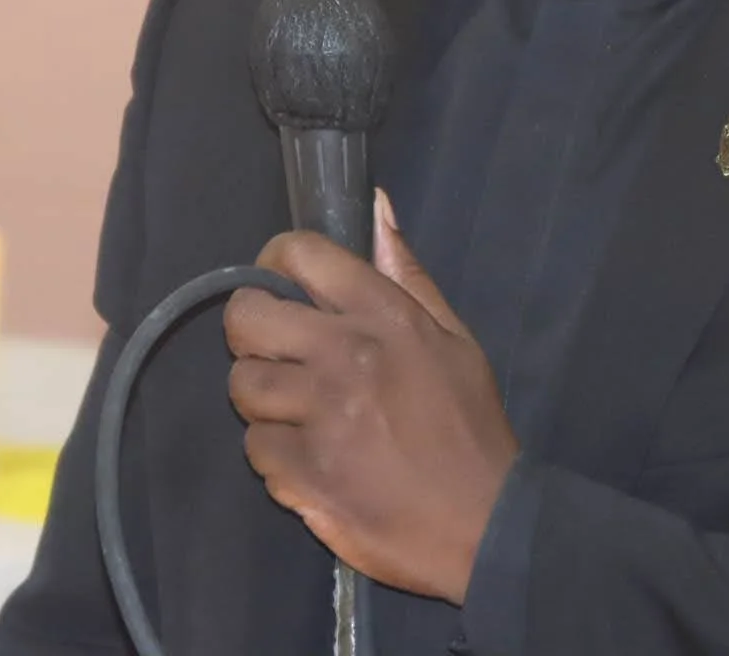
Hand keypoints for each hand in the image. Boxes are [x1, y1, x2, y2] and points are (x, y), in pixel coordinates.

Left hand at [224, 189, 519, 602]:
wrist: (484, 523)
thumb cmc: (470, 427)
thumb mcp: (455, 339)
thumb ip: (408, 275)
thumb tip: (377, 206)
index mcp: (384, 316)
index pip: (300, 255)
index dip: (275, 262)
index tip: (280, 284)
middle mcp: (344, 355)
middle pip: (246, 317)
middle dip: (252, 329)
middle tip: (276, 350)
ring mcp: (319, 415)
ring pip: (243, 385)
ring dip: (263, 399)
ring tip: (298, 411)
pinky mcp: (303, 471)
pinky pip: (255, 448)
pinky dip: (275, 454)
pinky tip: (309, 458)